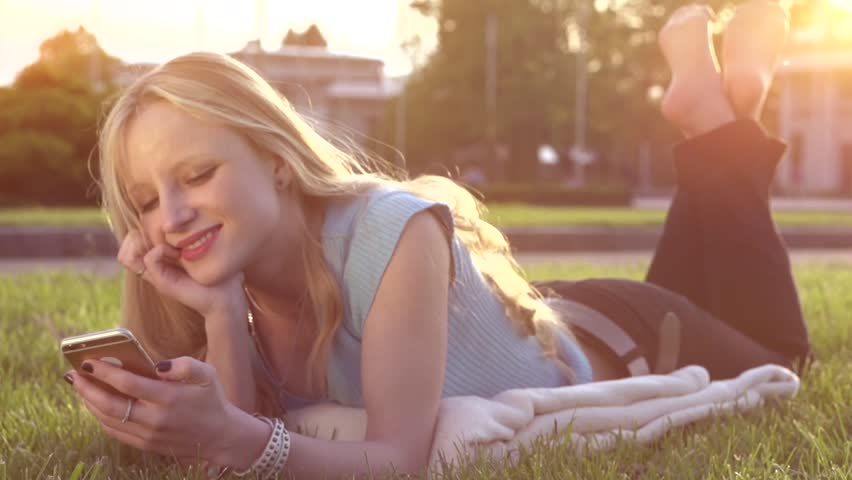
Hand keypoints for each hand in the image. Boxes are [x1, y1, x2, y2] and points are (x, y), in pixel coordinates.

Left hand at [66, 356, 262, 465]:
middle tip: (73, 373)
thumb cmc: (211, 399)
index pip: (128, 383)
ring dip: (89, 402)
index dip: (105, 372)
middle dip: (88, 388)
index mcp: (169, 398)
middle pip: (110, 404)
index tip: (89, 361)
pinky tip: (95, 404)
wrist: (220, 436)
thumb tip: (158, 365)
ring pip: (108, 419)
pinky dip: (100, 417)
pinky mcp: (145, 445)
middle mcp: (155, 419)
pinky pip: (115, 431)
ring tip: (80, 386)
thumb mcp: (208, 375)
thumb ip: (185, 364)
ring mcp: (148, 434)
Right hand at [116, 229, 245, 317]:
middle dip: (139, 233)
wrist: (226, 296)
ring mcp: (156, 274)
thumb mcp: (199, 245)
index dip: (142, 225)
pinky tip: (175, 252)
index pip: (132, 237)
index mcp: (159, 256)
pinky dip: (157, 252)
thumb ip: (186, 232)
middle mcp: (153, 265)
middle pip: (125, 246)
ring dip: (144, 243)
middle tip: (165, 232)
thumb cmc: (215, 269)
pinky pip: (148, 261)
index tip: (167, 222)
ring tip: (169, 244)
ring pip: (127, 255)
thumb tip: (181, 212)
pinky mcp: (162, 282)